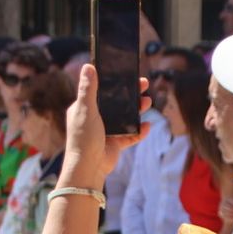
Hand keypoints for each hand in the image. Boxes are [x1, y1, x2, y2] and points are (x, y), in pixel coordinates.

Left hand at [61, 63, 149, 188]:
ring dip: (137, 110)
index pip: (101, 90)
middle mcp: (95, 118)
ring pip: (126, 117)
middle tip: (144, 84)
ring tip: (148, 103)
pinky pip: (131, 135)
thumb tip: (88, 66)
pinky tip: (147, 126)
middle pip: (117, 102)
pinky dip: (139, 131)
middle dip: (131, 94)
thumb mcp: (86, 110)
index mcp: (85, 108)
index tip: (127, 74)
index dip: (115, 82)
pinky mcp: (115, 143)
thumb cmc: (83, 138)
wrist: (89, 168)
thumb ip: (88, 89)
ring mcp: (106, 131)